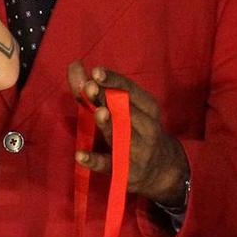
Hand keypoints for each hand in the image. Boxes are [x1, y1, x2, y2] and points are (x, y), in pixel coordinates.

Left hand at [67, 61, 188, 206]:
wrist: (161, 170)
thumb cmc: (135, 129)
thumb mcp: (123, 108)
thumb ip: (94, 88)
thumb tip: (74, 65)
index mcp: (147, 108)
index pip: (131, 91)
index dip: (114, 80)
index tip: (96, 71)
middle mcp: (147, 127)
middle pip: (126, 111)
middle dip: (108, 98)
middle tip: (91, 87)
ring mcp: (138, 150)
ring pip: (122, 136)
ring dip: (109, 124)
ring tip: (98, 112)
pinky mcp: (127, 171)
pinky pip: (110, 165)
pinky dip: (95, 160)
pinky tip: (80, 155)